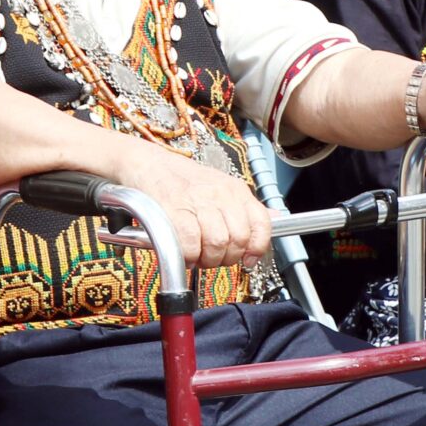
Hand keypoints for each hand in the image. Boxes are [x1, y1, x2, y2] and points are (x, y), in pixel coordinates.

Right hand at [111, 139, 273, 271]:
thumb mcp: (221, 188)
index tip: (248, 261)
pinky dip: (187, 256)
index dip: (257, 248)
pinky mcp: (173, 209)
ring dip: (206, 260)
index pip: (261, 223)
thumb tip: (277, 219)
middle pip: (238, 240)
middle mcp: (219, 193)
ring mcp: (197, 200)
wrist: (148, 164)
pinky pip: (190, 245)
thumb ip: (246, 208)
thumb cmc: (183, 181)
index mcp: (235, 189)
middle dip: (226, 258)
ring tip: (197, 255)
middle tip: (213, 257)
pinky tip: (183, 253)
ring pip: (217, 244)